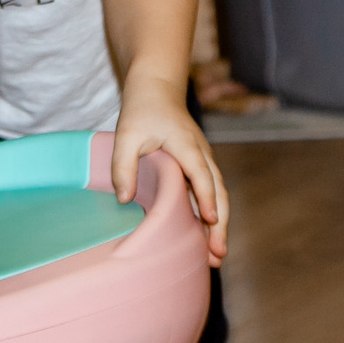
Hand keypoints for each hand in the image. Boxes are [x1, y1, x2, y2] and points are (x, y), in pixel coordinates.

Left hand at [112, 73, 228, 264]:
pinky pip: (211, 193)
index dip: (205, 198)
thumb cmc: (142, 109)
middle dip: (220, 223)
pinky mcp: (199, 166)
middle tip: (218, 253)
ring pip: (218, 195)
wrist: (158, 87)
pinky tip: (208, 236)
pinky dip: (212, 214)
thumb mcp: (126, 134)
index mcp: (186, 144)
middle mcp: (201, 154)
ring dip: (219, 224)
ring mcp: (203, 160)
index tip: (209, 220)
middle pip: (218, 191)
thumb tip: (123, 200)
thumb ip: (123, 165)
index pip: (200, 174)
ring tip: (216, 255)